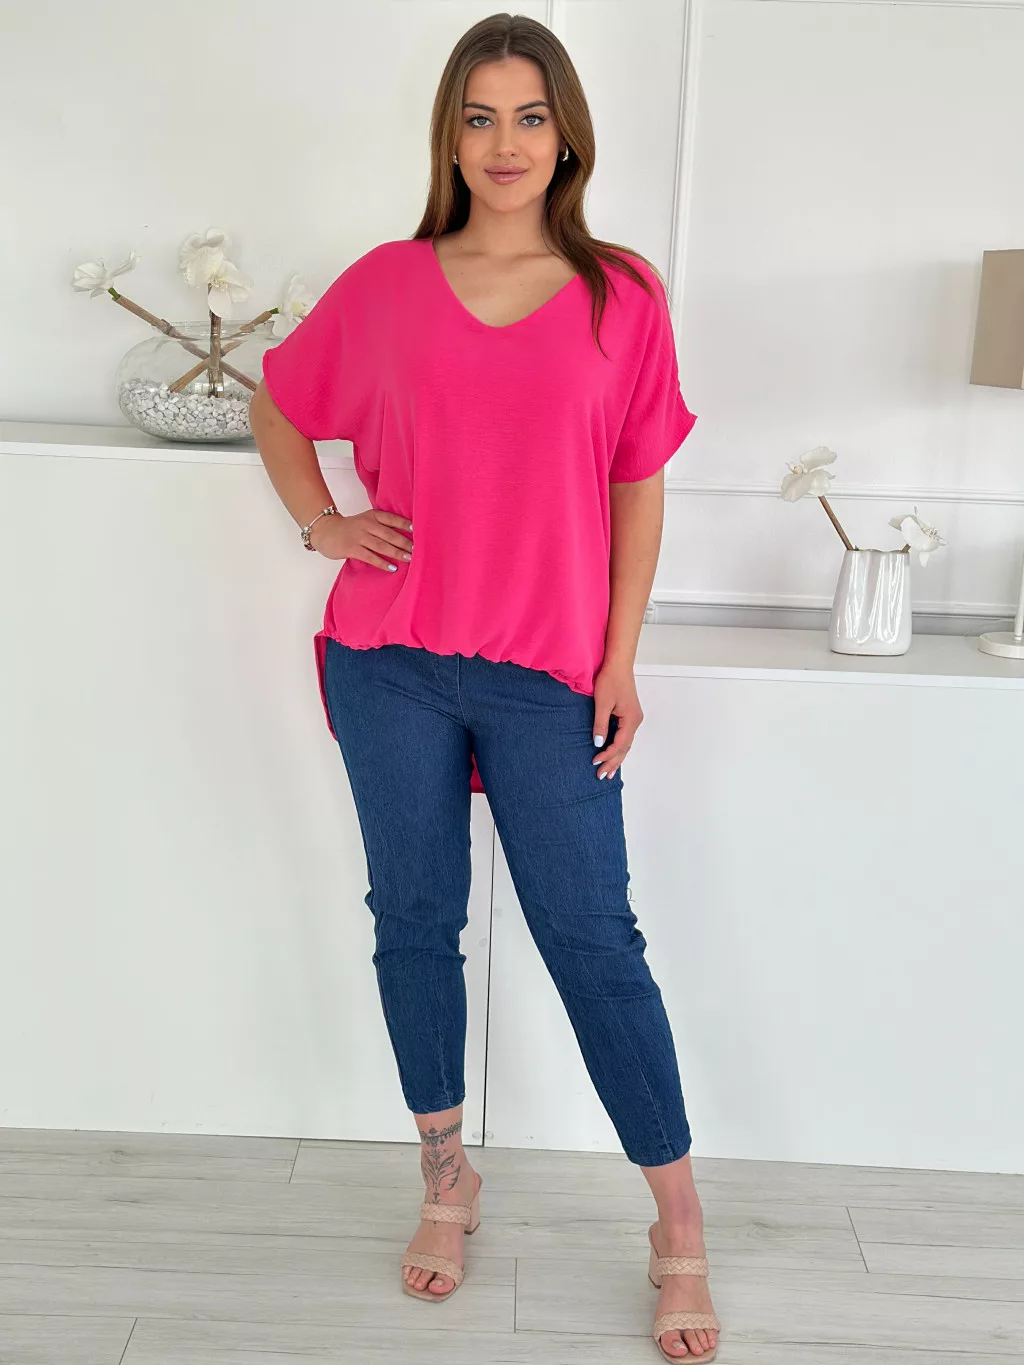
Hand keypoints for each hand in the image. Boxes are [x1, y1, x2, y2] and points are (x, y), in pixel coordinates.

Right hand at [310, 508, 413, 566]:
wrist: (325, 530)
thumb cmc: (350, 528)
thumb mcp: (366, 520)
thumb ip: (381, 526)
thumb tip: (404, 537)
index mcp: (372, 515)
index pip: (392, 519)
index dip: (405, 524)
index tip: (418, 530)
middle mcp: (367, 524)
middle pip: (390, 534)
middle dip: (405, 542)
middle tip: (418, 549)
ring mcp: (359, 536)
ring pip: (382, 545)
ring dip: (397, 553)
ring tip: (409, 559)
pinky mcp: (352, 548)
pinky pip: (370, 557)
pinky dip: (382, 562)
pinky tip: (392, 568)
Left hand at [591, 658, 642, 779]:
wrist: (618, 664)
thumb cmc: (610, 679)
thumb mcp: (602, 703)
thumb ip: (600, 725)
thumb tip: (599, 744)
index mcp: (631, 719)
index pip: (620, 744)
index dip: (607, 755)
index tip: (595, 762)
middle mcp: (635, 721)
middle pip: (625, 747)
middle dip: (614, 762)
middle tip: (602, 777)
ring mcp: (634, 718)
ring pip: (626, 743)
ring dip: (617, 757)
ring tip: (609, 772)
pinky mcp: (629, 715)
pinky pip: (625, 736)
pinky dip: (618, 747)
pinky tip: (613, 754)